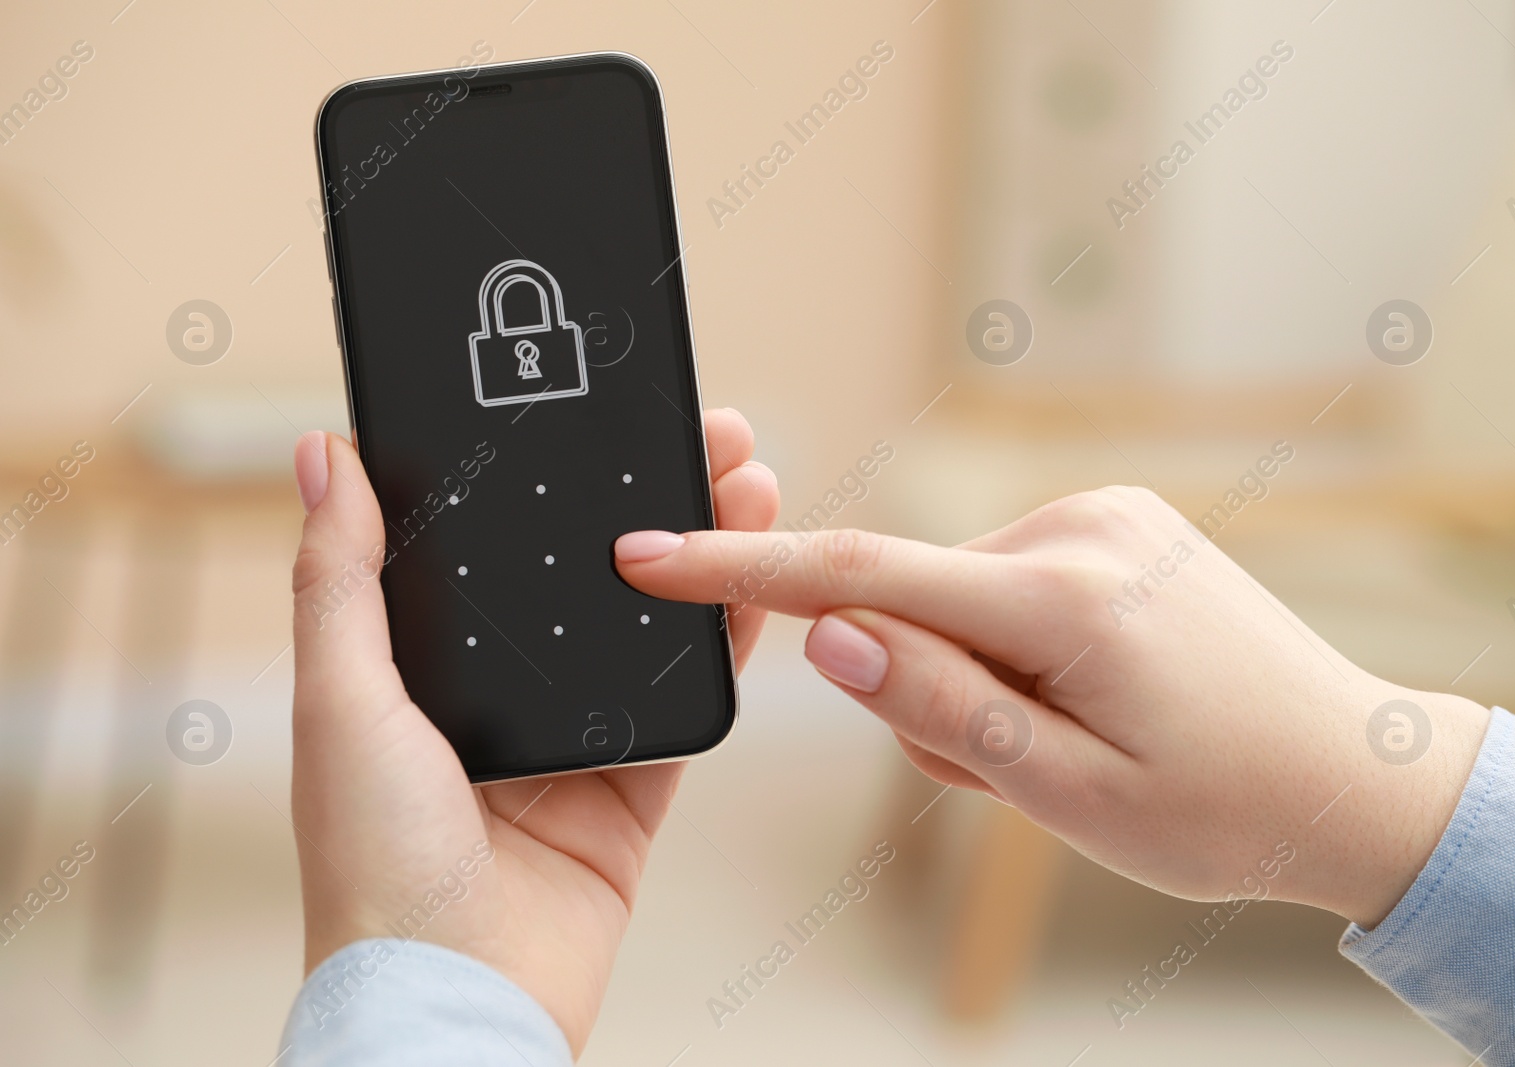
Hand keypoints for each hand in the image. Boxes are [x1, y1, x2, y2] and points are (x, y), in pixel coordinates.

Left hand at [289, 409, 778, 1054]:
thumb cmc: (373, 864)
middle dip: (651, 497)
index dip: (548, 474)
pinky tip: (758, 586)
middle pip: (590, 574)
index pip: (497, 544)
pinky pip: (688, 706)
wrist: (457, 998)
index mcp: (426, 665)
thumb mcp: (343, 703)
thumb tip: (321, 456)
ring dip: (704, 553)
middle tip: (706, 435)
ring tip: (749, 485)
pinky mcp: (635, 789)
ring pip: (651, 628)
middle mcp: (505, 694)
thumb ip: (341, 580)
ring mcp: (576, 739)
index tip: (596, 410)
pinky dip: (727, 647)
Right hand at [614, 486, 1490, 928]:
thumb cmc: (1226, 810)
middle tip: (1017, 767)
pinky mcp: (1111, 520)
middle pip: (910, 604)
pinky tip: (1082, 694)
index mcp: (1067, 600)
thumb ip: (943, 711)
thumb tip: (827, 634)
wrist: (1352, 774)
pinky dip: (1006, 646)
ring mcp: (1102, 514)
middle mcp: (1080, 529)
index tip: (649, 550)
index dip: (742, 565)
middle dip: (922, 692)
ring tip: (1068, 738)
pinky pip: (1001, 583)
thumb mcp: (1072, 797)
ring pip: (953, 600)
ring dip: (970, 678)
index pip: (864, 572)